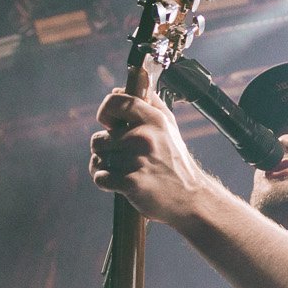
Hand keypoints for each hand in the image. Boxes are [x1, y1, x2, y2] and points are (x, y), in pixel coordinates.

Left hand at [89, 88, 217, 224]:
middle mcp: (145, 137)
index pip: (117, 102)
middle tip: (123, 158)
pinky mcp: (132, 183)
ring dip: (105, 167)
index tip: (109, 124)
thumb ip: (149, 104)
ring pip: (98, 159)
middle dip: (105, 150)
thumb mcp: (169, 128)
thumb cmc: (176, 162)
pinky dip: (106, 182)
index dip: (105, 111)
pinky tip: (121, 184)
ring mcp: (138, 160)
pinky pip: (101, 177)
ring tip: (123, 171)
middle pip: (98, 138)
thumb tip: (121, 88)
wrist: (190, 199)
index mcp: (155, 121)